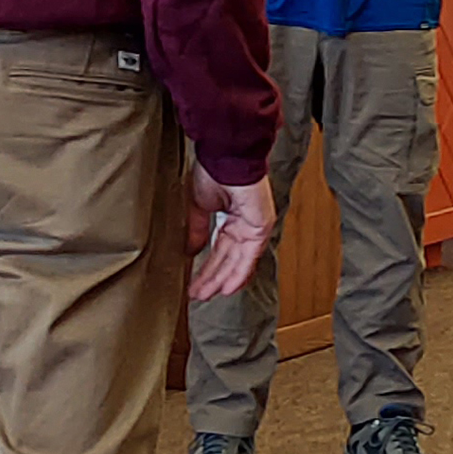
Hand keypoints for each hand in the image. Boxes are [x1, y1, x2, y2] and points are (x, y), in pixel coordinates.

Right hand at [186, 162, 274, 299]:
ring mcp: (254, 227)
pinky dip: (239, 273)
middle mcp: (243, 224)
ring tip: (208, 295)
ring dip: (223, 280)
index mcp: (229, 217)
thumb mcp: (198, 207)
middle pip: (227, 259)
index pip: (218, 250)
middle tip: (198, 295)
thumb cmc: (213, 172)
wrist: (225, 158)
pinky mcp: (261, 228)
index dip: (206, 268)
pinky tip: (227, 288)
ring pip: (238, 262)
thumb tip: (191, 252)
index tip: (193, 283)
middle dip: (212, 278)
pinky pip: (250, 257)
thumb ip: (196, 231)